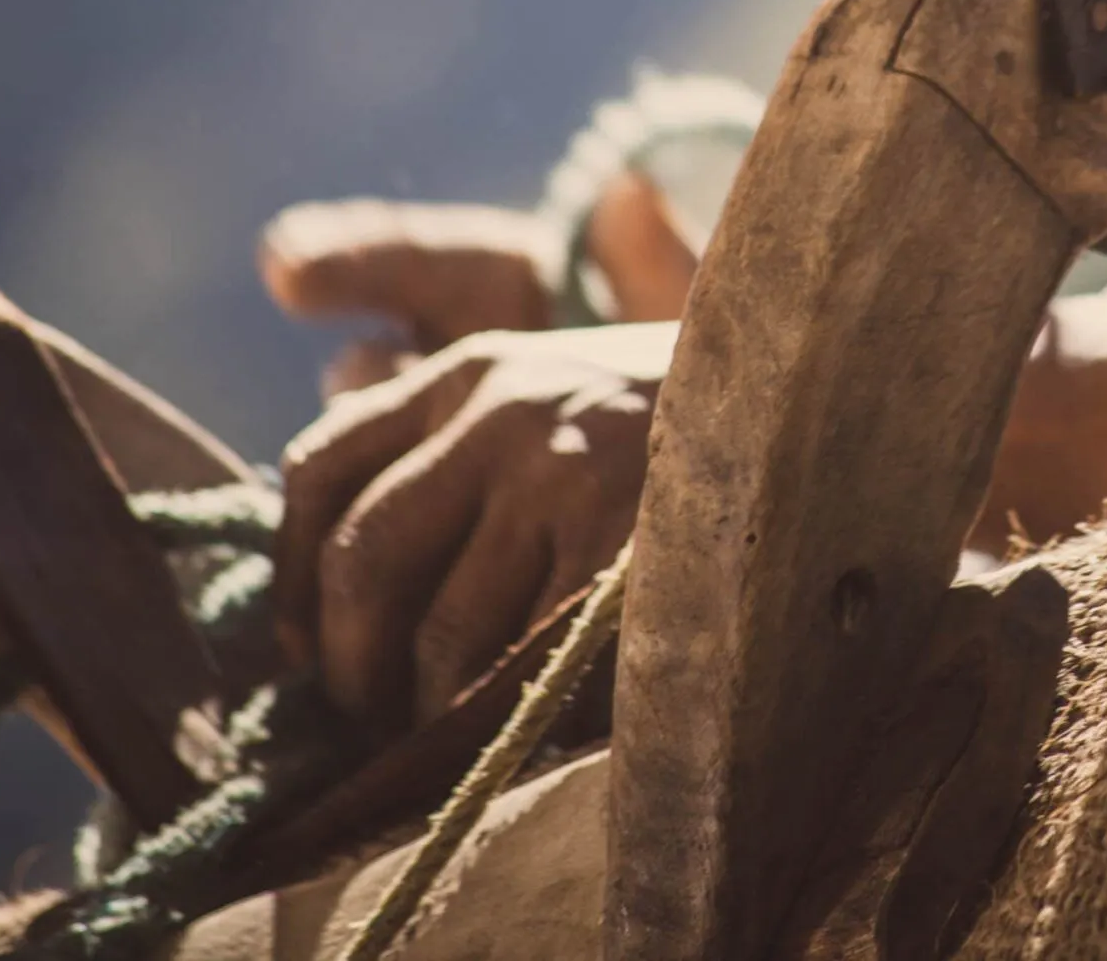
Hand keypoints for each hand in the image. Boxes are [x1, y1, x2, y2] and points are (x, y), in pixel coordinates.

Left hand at [257, 175, 697, 728]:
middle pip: (360, 560)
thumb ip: (457, 442)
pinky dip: (506, 720)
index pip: (320, 469)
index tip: (304, 645)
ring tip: (449, 737)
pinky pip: (528, 665)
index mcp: (472, 370)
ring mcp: (570, 475)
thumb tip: (334, 560)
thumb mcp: (556, 389)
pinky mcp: (631, 543)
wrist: (817, 389)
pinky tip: (518, 732)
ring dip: (428, 712)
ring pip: (441, 635)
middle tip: (369, 720)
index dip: (289, 578)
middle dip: (348, 667)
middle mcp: (505, 410)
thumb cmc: (675, 421)